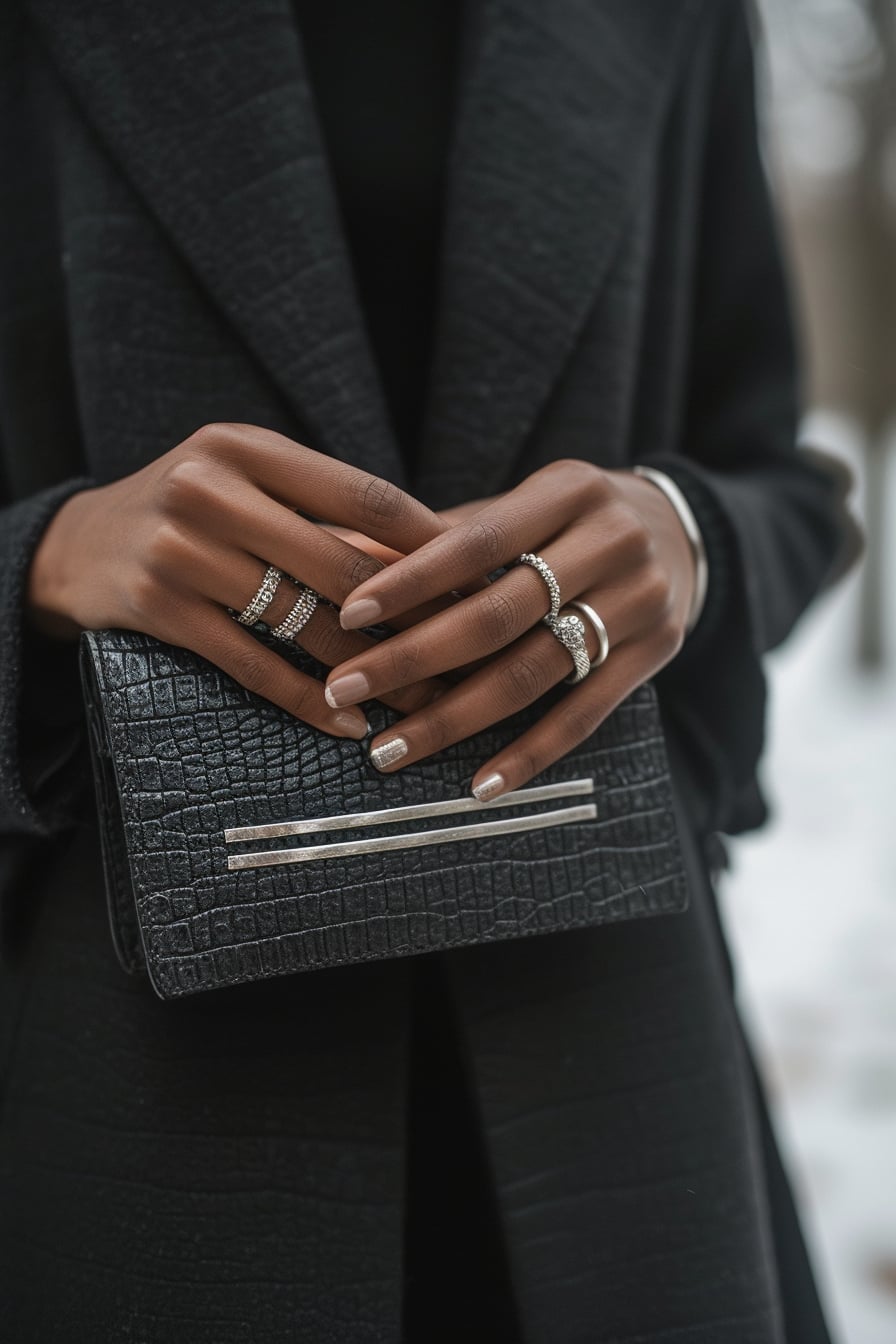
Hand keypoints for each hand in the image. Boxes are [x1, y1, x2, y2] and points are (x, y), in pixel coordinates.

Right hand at [27, 423, 448, 737]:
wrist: (76, 545)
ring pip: (306, 621)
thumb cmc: (189, 512)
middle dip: (416, 619)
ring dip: (374, 671)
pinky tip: (351, 721)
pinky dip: (311, 699)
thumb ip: (322, 512)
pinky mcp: (158, 607)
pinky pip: (255, 664)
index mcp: (246, 446)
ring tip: (423, 703)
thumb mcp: (245, 484)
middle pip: (344, 564)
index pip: (365, 494)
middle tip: (469, 656)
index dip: (432, 543)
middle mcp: (210, 488)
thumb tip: (436, 559)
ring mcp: (180, 548)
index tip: (484, 580)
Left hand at [323, 459, 695, 790]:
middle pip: (499, 614)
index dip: (411, 579)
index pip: (479, 540)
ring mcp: (641, 601)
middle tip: (344, 689)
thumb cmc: (571, 520)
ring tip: (390, 750)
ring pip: (533, 672)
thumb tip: (342, 553)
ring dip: (453, 719)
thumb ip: (444, 532)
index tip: (349, 614)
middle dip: (412, 657)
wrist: (684, 533)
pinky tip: (479, 786)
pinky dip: (529, 754)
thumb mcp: (524, 503)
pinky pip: (584, 715)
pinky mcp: (658, 653)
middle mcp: (613, 542)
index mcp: (570, 490)